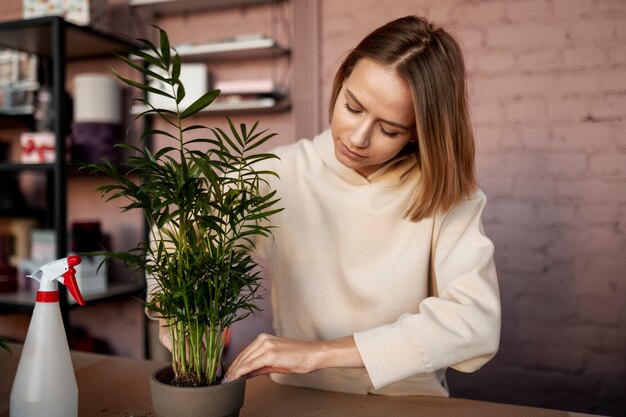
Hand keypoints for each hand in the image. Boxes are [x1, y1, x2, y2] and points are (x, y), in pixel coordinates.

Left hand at [222, 333, 363, 382]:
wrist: (313, 355)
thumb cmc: (299, 358)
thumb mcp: (275, 362)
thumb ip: (259, 367)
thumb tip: (244, 373)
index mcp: (263, 339)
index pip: (244, 354)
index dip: (234, 366)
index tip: (228, 376)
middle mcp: (263, 339)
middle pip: (241, 357)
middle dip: (231, 370)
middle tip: (224, 381)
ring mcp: (266, 344)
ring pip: (244, 361)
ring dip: (234, 372)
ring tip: (227, 382)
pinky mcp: (269, 352)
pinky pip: (251, 364)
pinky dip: (241, 372)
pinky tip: (235, 379)